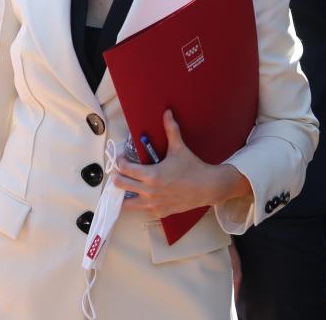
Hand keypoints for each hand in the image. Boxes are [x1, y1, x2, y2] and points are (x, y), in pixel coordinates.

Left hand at [116, 110, 252, 218]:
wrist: (208, 187)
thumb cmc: (192, 167)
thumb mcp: (179, 148)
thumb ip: (171, 129)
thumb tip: (167, 112)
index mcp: (151, 175)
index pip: (123, 168)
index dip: (119, 160)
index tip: (122, 157)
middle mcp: (149, 192)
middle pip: (119, 184)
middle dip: (117, 175)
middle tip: (120, 170)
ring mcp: (153, 204)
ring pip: (126, 203)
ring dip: (123, 193)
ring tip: (127, 185)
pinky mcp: (159, 212)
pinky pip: (141, 209)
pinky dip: (139, 202)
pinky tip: (142, 194)